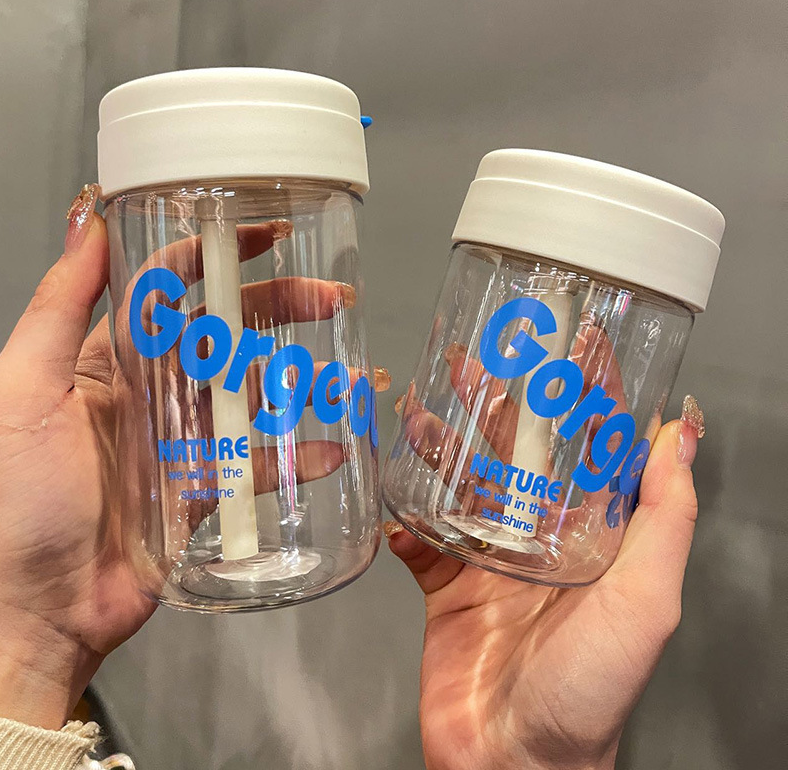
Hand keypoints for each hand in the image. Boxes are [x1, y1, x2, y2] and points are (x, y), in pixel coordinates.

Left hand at [0, 185, 375, 728]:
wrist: (35, 610)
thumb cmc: (13, 503)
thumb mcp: (22, 390)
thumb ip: (57, 307)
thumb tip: (85, 220)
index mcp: (109, 360)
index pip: (171, 288)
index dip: (216, 254)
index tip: (261, 233)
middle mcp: (152, 392)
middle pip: (228, 334)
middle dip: (281, 310)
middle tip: (332, 300)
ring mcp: (183, 441)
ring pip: (255, 396)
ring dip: (303, 382)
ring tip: (351, 377)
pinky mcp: (206, 489)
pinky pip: (259, 465)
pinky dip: (298, 458)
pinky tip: (332, 450)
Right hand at [387, 354, 702, 768]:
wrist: (513, 759)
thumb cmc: (589, 689)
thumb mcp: (645, 599)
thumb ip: (665, 519)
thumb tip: (682, 437)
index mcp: (591, 536)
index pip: (589, 447)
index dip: (581, 394)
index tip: (572, 345)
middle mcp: (540, 538)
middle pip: (515, 454)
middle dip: (494, 404)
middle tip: (471, 360)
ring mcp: (489, 559)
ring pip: (460, 484)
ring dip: (439, 445)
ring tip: (419, 408)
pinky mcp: (444, 584)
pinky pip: (419, 536)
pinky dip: (403, 513)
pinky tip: (393, 493)